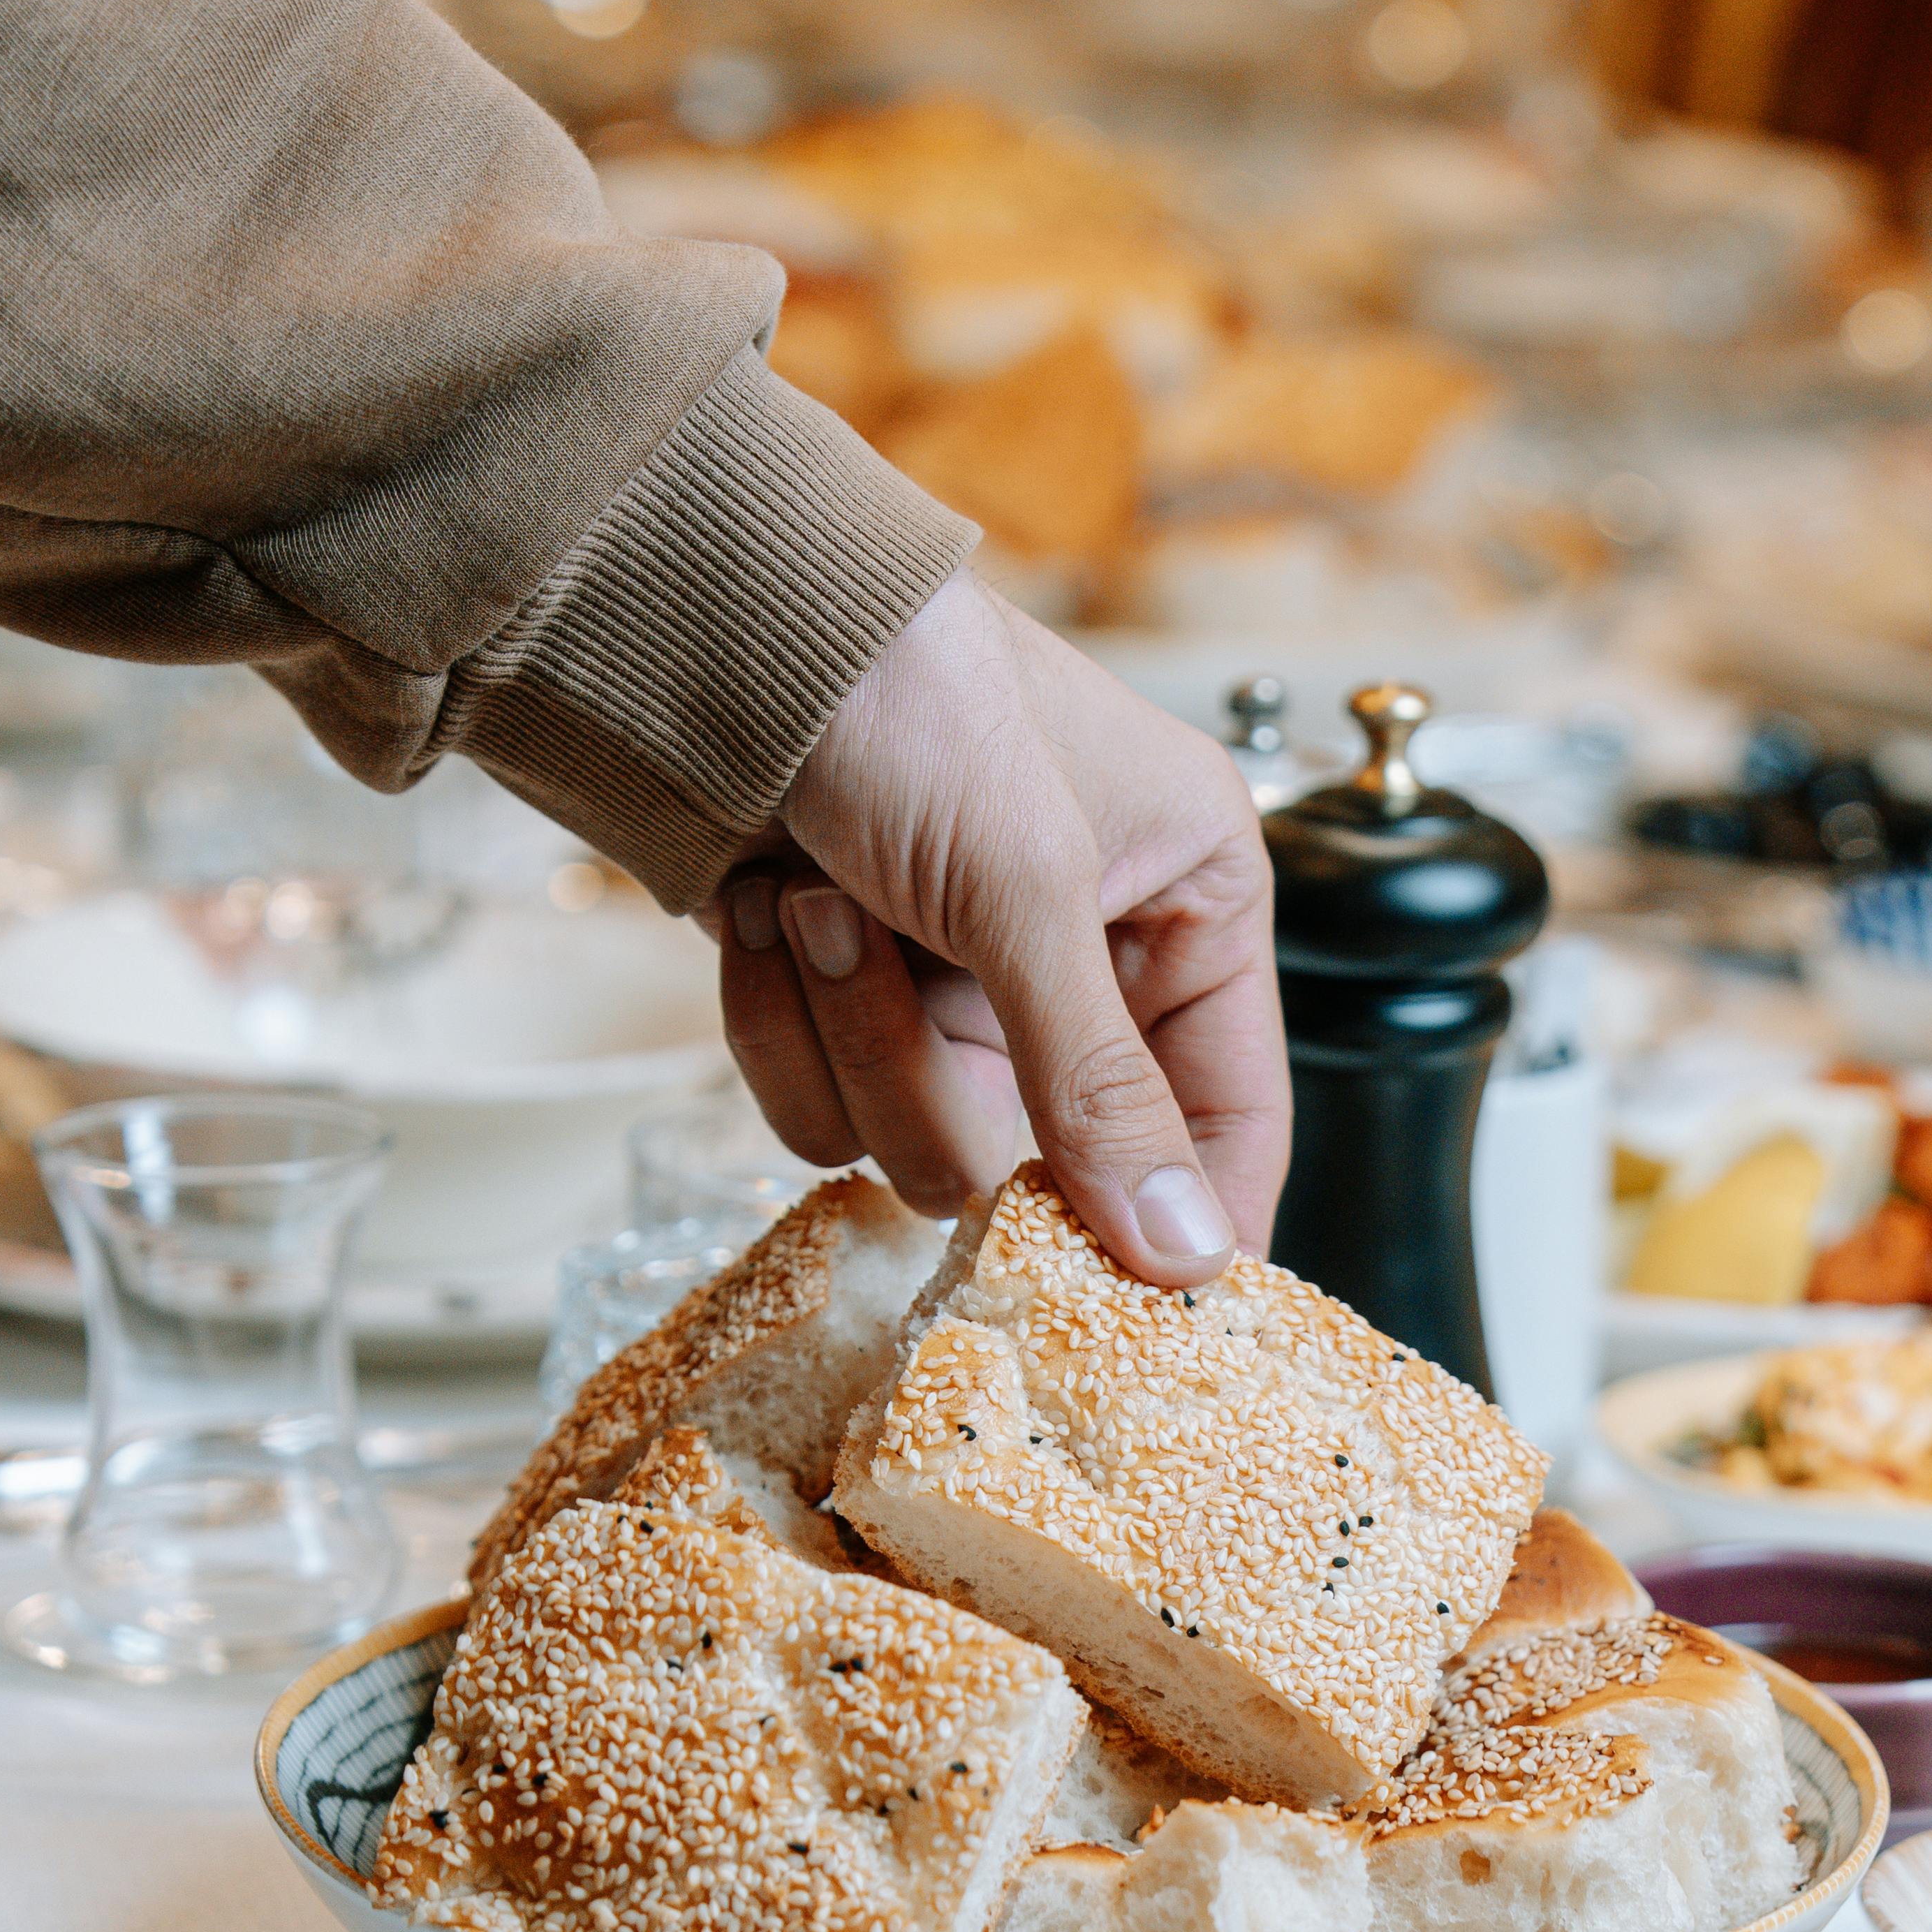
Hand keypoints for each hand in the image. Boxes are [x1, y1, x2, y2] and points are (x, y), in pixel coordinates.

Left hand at [707, 568, 1286, 1280]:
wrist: (701, 620)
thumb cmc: (901, 692)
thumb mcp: (1025, 888)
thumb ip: (1102, 1089)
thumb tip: (1188, 1259)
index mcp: (1188, 904)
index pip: (1230, 1117)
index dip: (1186, 1217)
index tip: (1140, 1311)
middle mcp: (1084, 958)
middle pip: (1047, 1158)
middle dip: (940, 1067)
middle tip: (900, 948)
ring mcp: (960, 988)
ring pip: (921, 1144)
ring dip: (848, 1029)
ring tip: (818, 895)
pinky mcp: (849, 1001)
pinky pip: (823, 1112)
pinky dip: (779, 1019)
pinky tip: (764, 903)